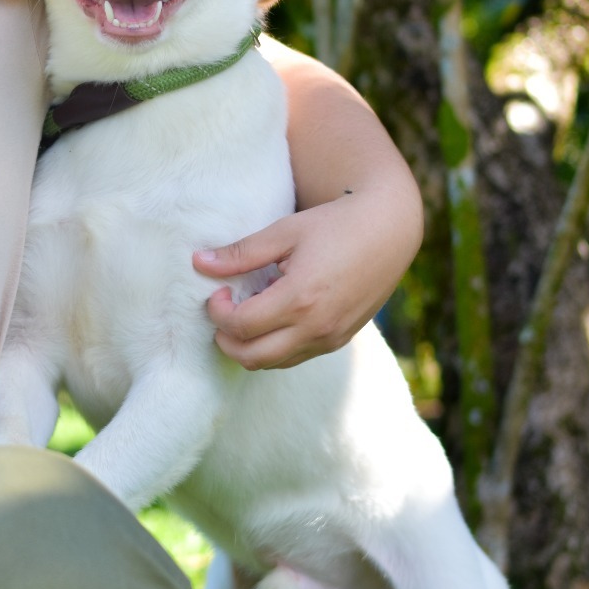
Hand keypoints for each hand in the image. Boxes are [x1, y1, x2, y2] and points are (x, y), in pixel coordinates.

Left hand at [193, 189, 418, 369]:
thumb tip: (199, 262)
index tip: (218, 292)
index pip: (241, 325)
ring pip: (273, 364)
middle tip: (222, 311)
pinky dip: (273, 347)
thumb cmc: (335, 224)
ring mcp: (330, 338)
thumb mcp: (284, 232)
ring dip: (248, 347)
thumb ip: (241, 253)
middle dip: (226, 339)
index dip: (217, 313)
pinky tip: (271, 318)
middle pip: (252, 357)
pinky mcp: (340, 340)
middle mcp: (317, 327)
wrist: (390, 229)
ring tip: (245, 314)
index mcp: (300, 299)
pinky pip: (295, 358)